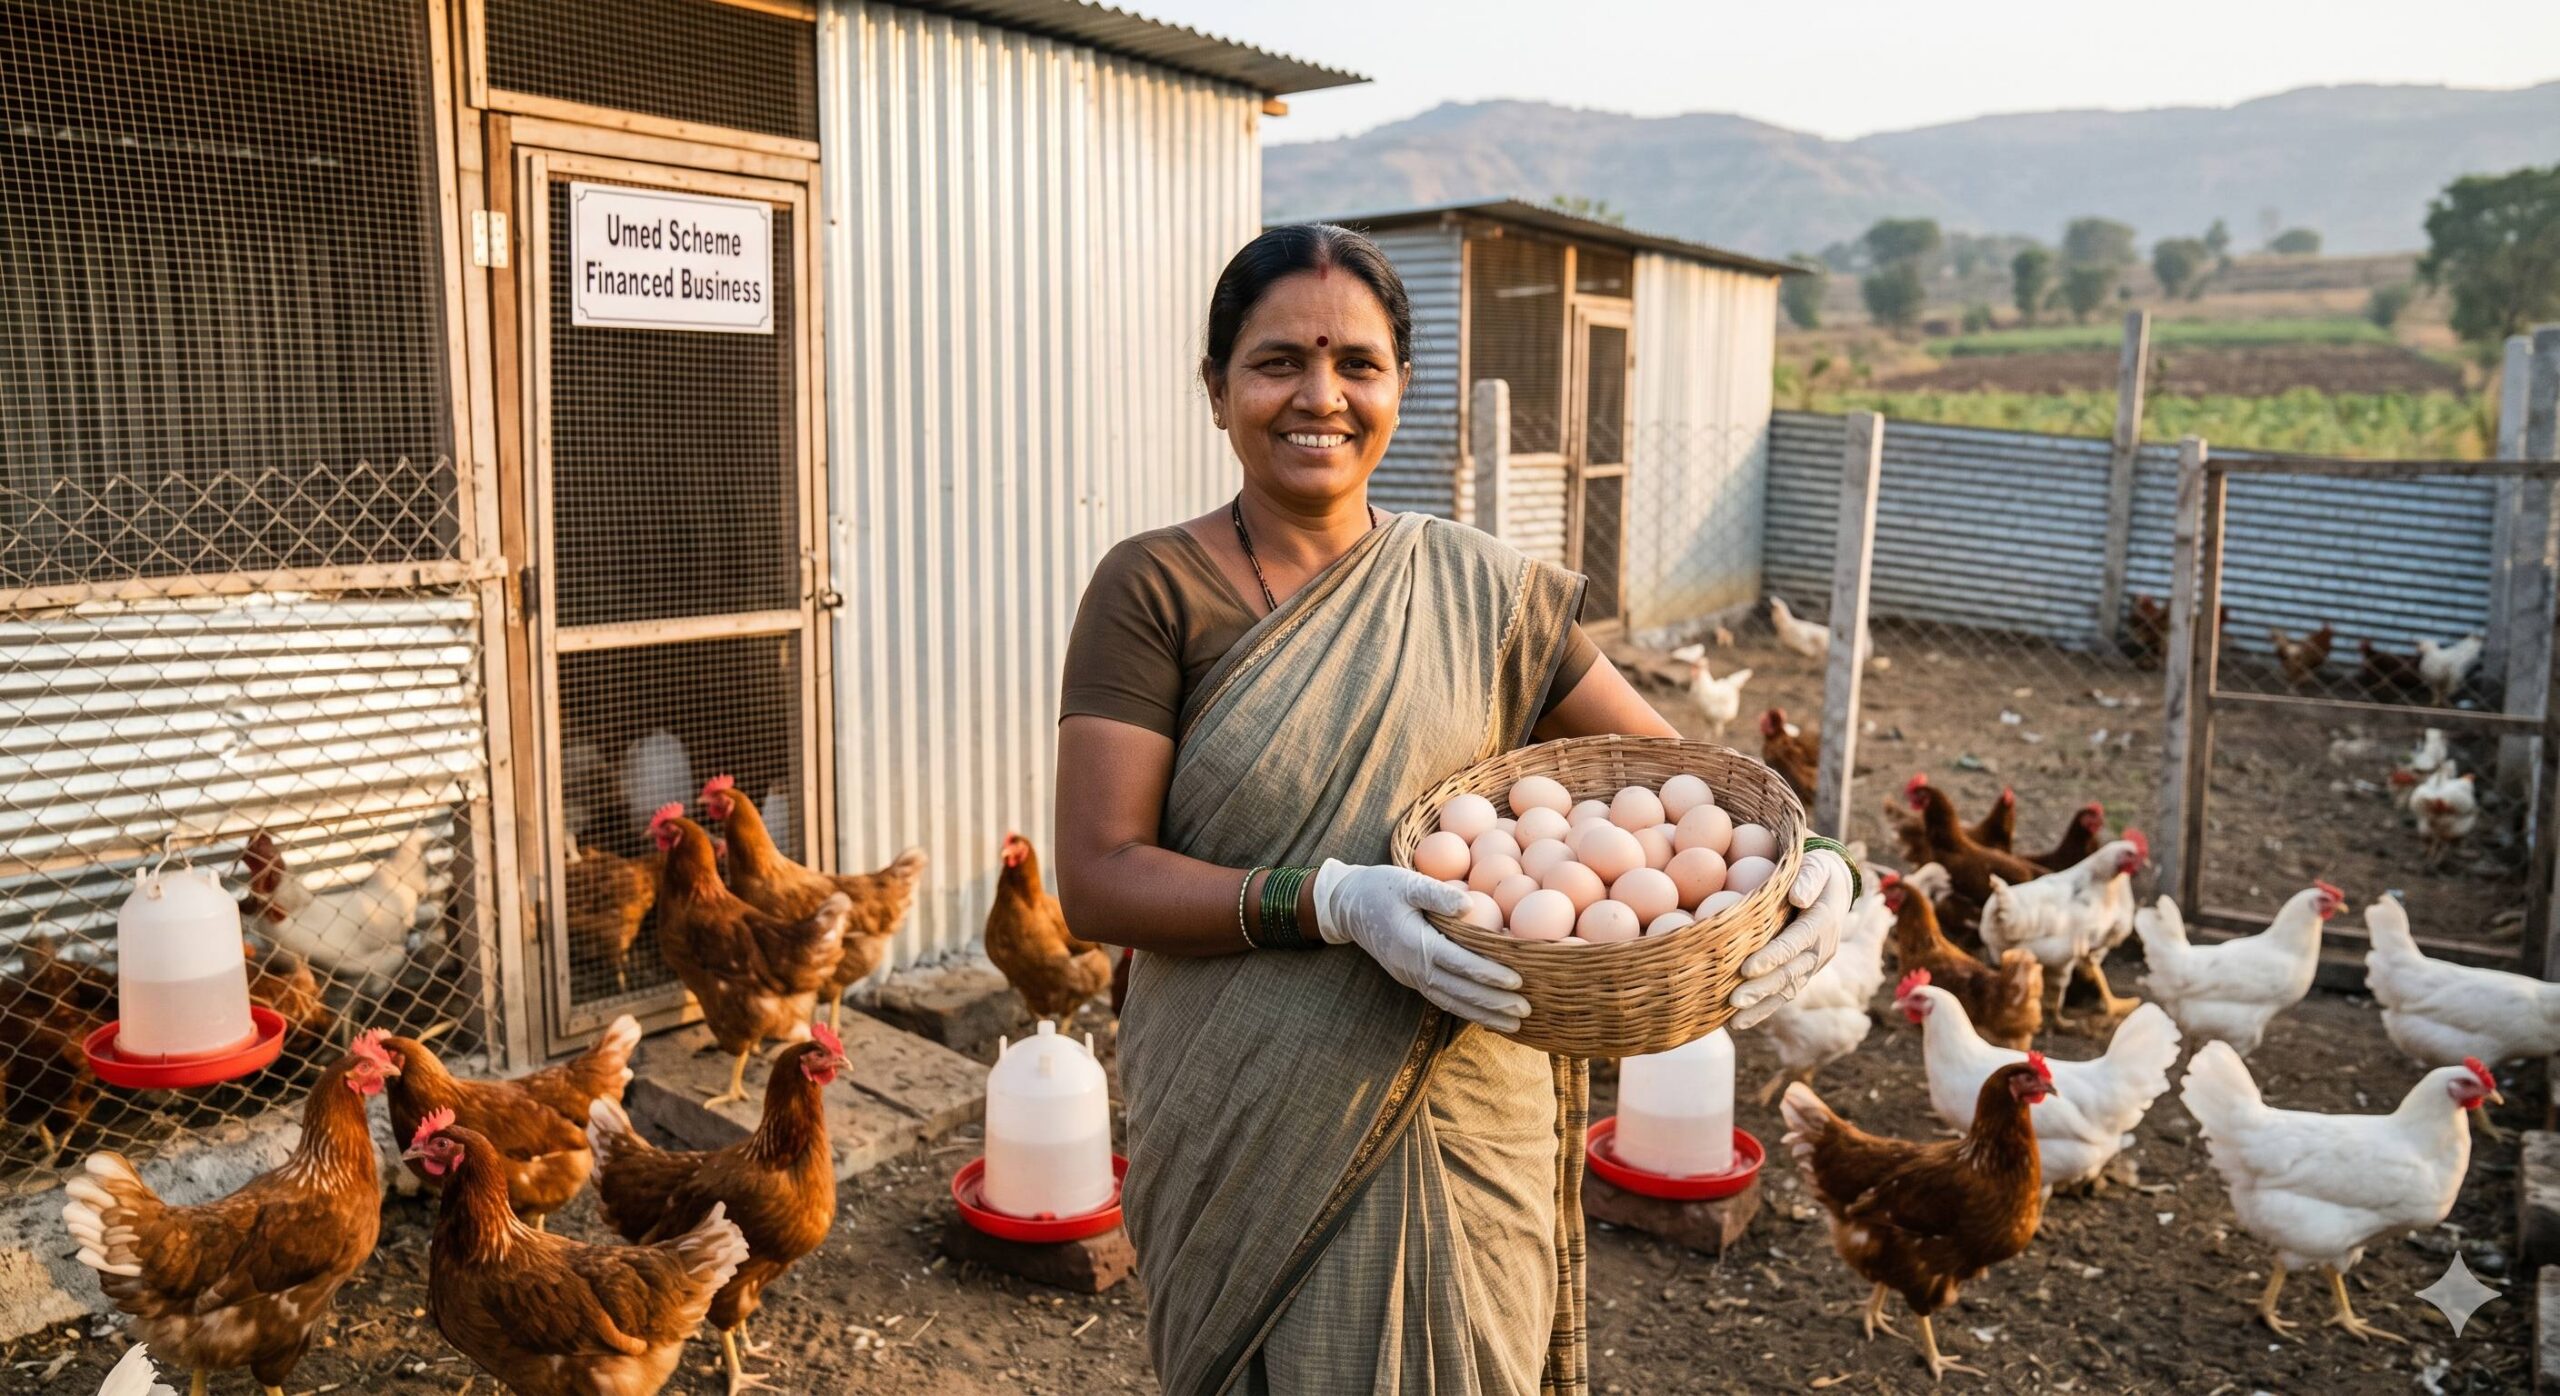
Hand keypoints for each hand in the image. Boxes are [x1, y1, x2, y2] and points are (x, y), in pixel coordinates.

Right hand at [1312, 860, 1531, 1031]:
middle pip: (1459, 991)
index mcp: (1415, 943)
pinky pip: (1443, 999)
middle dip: (1493, 1003)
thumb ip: (1437, 894)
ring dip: (1484, 1015)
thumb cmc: (1380, 887)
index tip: (1517, 981)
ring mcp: (1412, 977)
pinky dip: (1467, 1010)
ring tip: (1515, 1025)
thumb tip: (1472, 904)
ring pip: (1452, 1002)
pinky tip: (1488, 1016)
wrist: (1347, 905)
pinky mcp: (1413, 978)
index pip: (1459, 963)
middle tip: (1527, 1011)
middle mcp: (1414, 967)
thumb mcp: (1407, 882)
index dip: (1488, 974)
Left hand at [1727, 846, 1851, 1029]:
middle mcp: (1821, 949)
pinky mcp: (1801, 973)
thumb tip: (1798, 896)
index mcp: (1823, 922)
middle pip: (1790, 973)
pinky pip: (1783, 994)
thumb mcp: (1817, 866)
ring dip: (1761, 1007)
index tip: (1747, 968)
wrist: (1832, 887)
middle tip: (1734, 1001)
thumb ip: (1808, 878)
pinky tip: (1737, 1023)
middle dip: (1762, 989)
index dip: (1774, 956)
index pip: (1796, 942)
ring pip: (1787, 990)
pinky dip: (1762, 1010)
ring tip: (1734, 1021)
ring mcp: (1812, 965)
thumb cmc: (1816, 870)